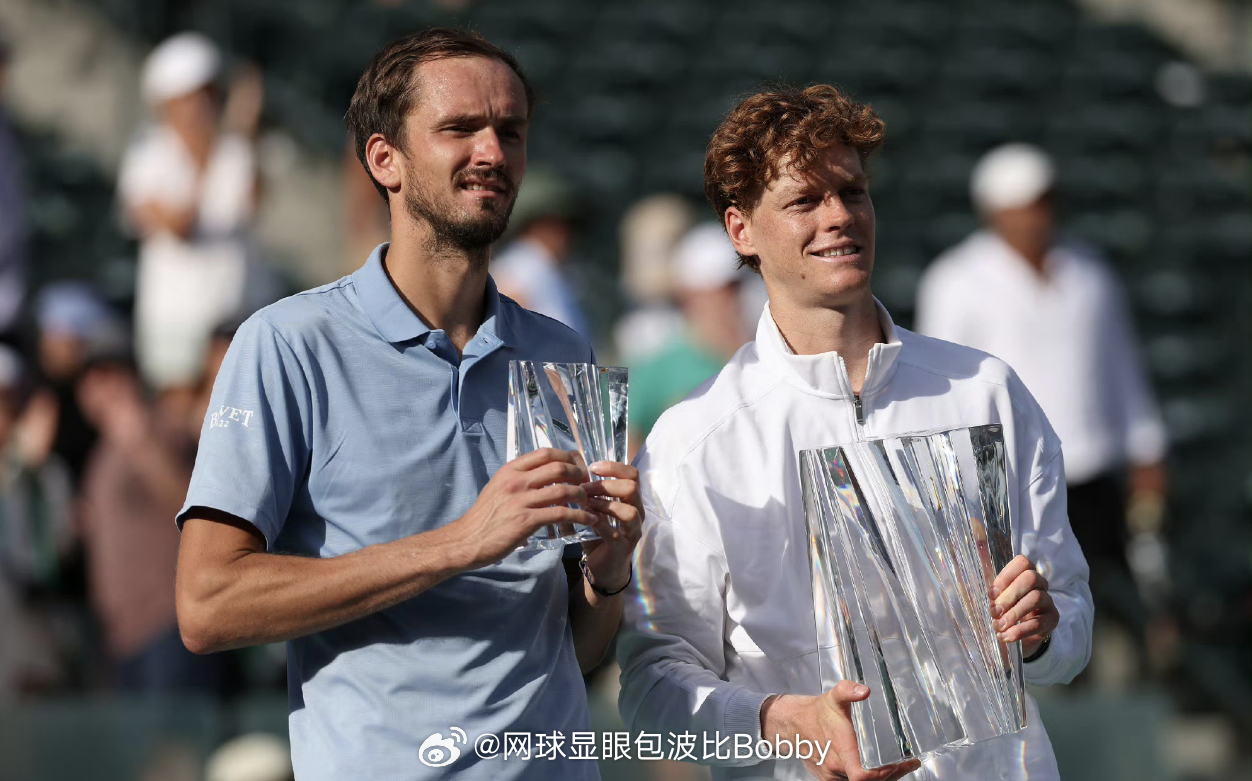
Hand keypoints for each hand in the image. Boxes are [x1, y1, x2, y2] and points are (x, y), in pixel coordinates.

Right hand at [451, 449, 597, 568]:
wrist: (467, 540)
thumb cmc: (484, 516)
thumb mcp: (498, 487)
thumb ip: (519, 479)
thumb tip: (543, 475)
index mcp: (510, 470)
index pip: (545, 453)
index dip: (567, 457)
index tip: (577, 466)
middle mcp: (517, 481)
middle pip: (559, 467)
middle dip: (579, 474)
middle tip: (586, 484)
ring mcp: (521, 500)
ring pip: (563, 490)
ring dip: (582, 495)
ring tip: (589, 501)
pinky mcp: (527, 521)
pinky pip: (561, 514)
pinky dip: (580, 516)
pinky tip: (588, 520)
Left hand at [578, 461, 643, 592]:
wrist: (603, 568)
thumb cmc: (599, 535)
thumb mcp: (596, 510)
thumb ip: (590, 493)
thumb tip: (570, 472)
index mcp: (631, 500)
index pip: (632, 474)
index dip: (614, 466)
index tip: (592, 467)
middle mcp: (637, 512)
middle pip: (632, 487)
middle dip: (606, 484)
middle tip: (584, 488)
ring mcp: (633, 531)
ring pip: (629, 510)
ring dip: (604, 503)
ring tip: (585, 503)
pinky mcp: (623, 547)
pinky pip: (615, 532)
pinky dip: (599, 522)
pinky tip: (586, 518)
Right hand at [761, 683, 920, 780]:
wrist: (793, 724)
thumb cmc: (817, 712)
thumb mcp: (834, 697)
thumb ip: (848, 691)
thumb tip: (865, 690)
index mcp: (840, 748)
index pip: (862, 775)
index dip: (882, 773)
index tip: (900, 763)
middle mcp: (835, 766)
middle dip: (892, 774)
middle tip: (908, 764)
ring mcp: (831, 775)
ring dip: (882, 778)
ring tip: (899, 767)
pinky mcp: (829, 778)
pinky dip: (868, 779)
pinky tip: (879, 771)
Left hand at [991, 555, 1059, 657]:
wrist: (1021, 632)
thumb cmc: (1007, 609)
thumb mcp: (999, 599)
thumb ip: (996, 595)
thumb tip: (993, 596)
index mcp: (1025, 573)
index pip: (1023, 563)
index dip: (1006, 576)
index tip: (992, 594)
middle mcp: (1040, 584)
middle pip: (1031, 578)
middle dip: (1010, 595)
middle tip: (995, 612)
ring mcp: (1048, 600)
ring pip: (1036, 598)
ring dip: (1014, 613)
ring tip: (998, 626)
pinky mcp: (1053, 619)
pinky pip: (1039, 622)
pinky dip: (1020, 630)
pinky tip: (1006, 636)